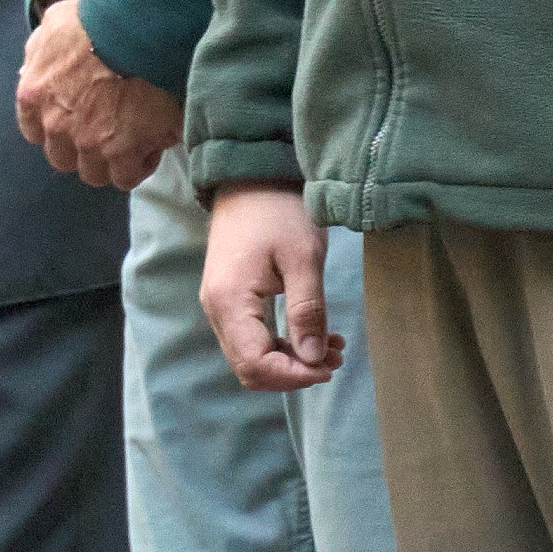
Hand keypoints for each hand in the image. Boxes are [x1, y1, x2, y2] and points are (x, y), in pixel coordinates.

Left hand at [14, 0, 182, 190]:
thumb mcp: (55, 22)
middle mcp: (56, 125)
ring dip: (111, 161)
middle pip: (63, 158)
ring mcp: (89, 142)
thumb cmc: (99, 17)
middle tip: (109, 129)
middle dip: (83, 148)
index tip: (77, 119)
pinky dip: (139, 165)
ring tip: (134, 140)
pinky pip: (127, 175)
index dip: (58, 127)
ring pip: (94, 173)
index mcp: (34, 95)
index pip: (35, 131)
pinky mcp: (123, 150)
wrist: (137, 27)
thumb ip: (42, 50)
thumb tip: (39, 65)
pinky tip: (153, 145)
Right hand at [198, 185, 339, 391]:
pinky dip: (283, 344)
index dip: (293, 376)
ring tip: (332, 348)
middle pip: (249, 366)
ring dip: (291, 360)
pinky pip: (252, 336)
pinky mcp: (230, 298)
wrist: (251, 175)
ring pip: (251, 354)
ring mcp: (220, 304)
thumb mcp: (303, 257)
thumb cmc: (278, 210)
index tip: (330, 366)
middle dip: (294, 371)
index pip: (255, 363)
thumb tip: (312, 360)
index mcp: (229, 301)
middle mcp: (216, 309)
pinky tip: (315, 334)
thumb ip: (307, 311)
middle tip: (335, 358)